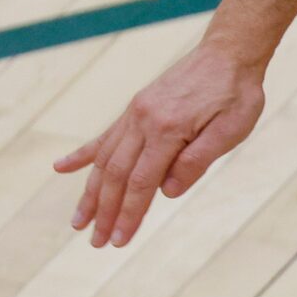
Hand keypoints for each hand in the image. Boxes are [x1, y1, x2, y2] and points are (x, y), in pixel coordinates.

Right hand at [53, 44, 265, 247]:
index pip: (142, 182)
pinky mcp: (135, 109)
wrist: (228, 53)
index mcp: (167, 129)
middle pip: (117, 175)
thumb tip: (167, 192)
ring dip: (91, 193)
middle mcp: (143, 121)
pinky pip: (104, 136)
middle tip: (96, 243)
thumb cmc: (237, 94)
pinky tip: (60, 169)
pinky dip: (82, 155)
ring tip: (78, 221)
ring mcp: (135, 114)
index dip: (129, 214)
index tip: (119, 241)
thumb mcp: (232, 129)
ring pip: (105, 159)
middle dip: (105, 212)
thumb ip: (198, 159)